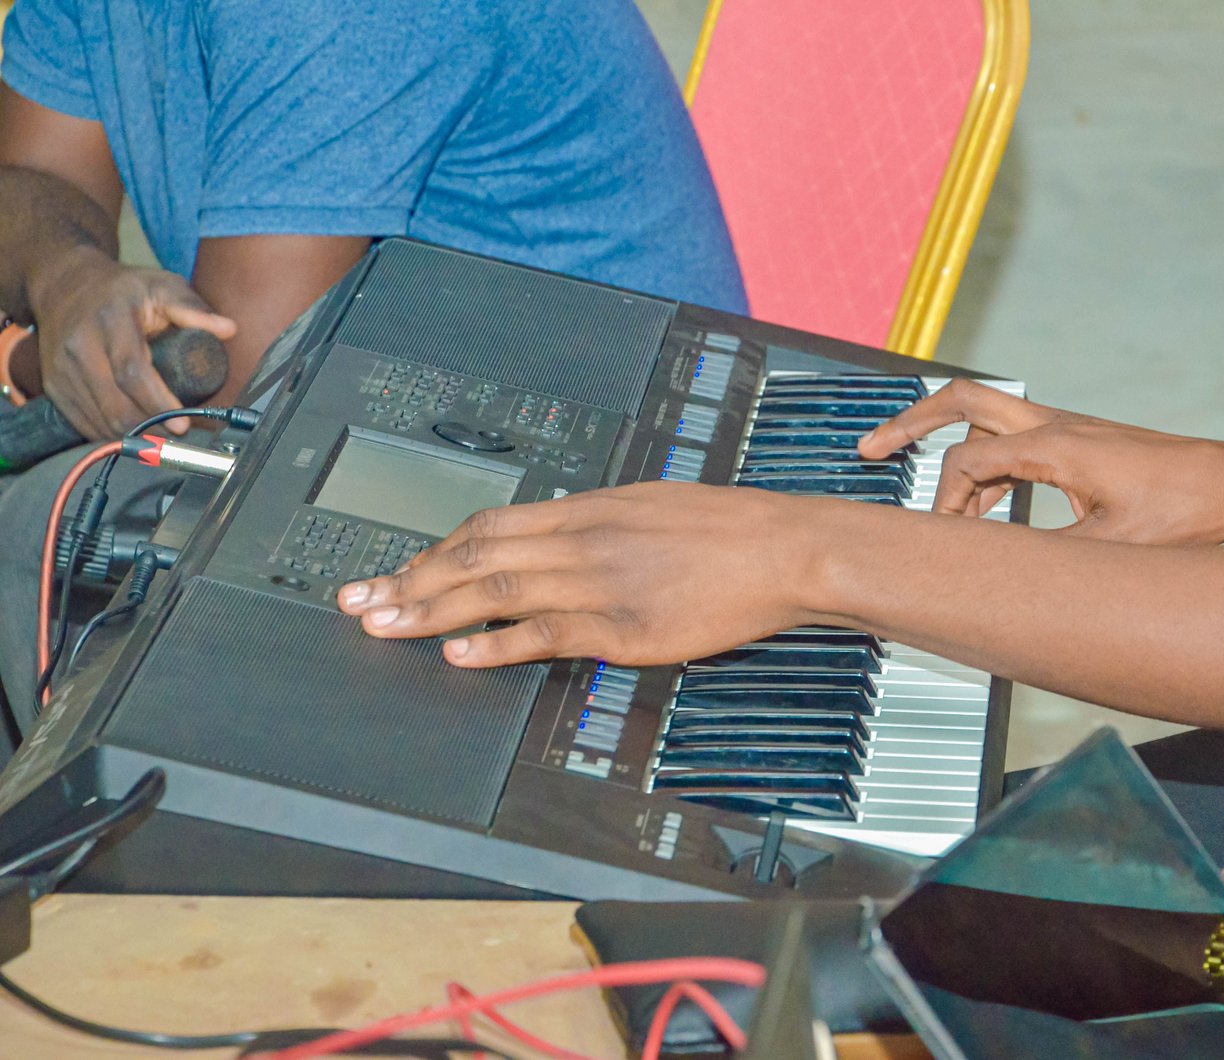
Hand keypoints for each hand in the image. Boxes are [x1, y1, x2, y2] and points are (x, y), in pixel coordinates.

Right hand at [29, 246, 235, 436]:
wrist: (65, 285)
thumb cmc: (122, 289)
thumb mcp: (161, 286)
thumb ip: (193, 308)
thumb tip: (228, 329)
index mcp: (110, 320)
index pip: (132, 372)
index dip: (158, 403)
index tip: (182, 424)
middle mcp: (80, 345)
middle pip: (114, 404)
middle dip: (150, 427)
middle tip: (178, 433)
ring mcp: (62, 367)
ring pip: (98, 418)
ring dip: (132, 435)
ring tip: (160, 435)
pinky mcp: (53, 384)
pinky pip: (82, 421)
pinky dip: (108, 434)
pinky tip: (132, 433)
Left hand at [336, 482, 826, 667]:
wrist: (782, 548)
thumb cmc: (728, 530)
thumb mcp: (651, 507)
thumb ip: (598, 525)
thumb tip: (560, 538)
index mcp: (588, 508)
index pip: (491, 526)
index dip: (436, 551)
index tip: (401, 569)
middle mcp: (581, 539)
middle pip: (476, 555)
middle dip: (411, 580)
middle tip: (362, 601)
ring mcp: (599, 582)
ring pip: (496, 590)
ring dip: (432, 611)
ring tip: (384, 626)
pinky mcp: (622, 625)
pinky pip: (544, 634)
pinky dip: (496, 644)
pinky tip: (458, 653)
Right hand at [858, 377, 1223, 544]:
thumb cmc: (1188, 511)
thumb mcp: (1113, 551)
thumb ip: (1048, 561)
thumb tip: (999, 585)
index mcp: (1057, 447)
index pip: (970, 459)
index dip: (943, 501)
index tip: (936, 541)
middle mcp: (1056, 426)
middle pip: (963, 401)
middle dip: (911, 423)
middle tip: (871, 450)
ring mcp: (1067, 430)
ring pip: (986, 418)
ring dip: (950, 454)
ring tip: (931, 507)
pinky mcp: (1078, 443)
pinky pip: (1012, 441)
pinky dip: (986, 468)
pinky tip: (984, 510)